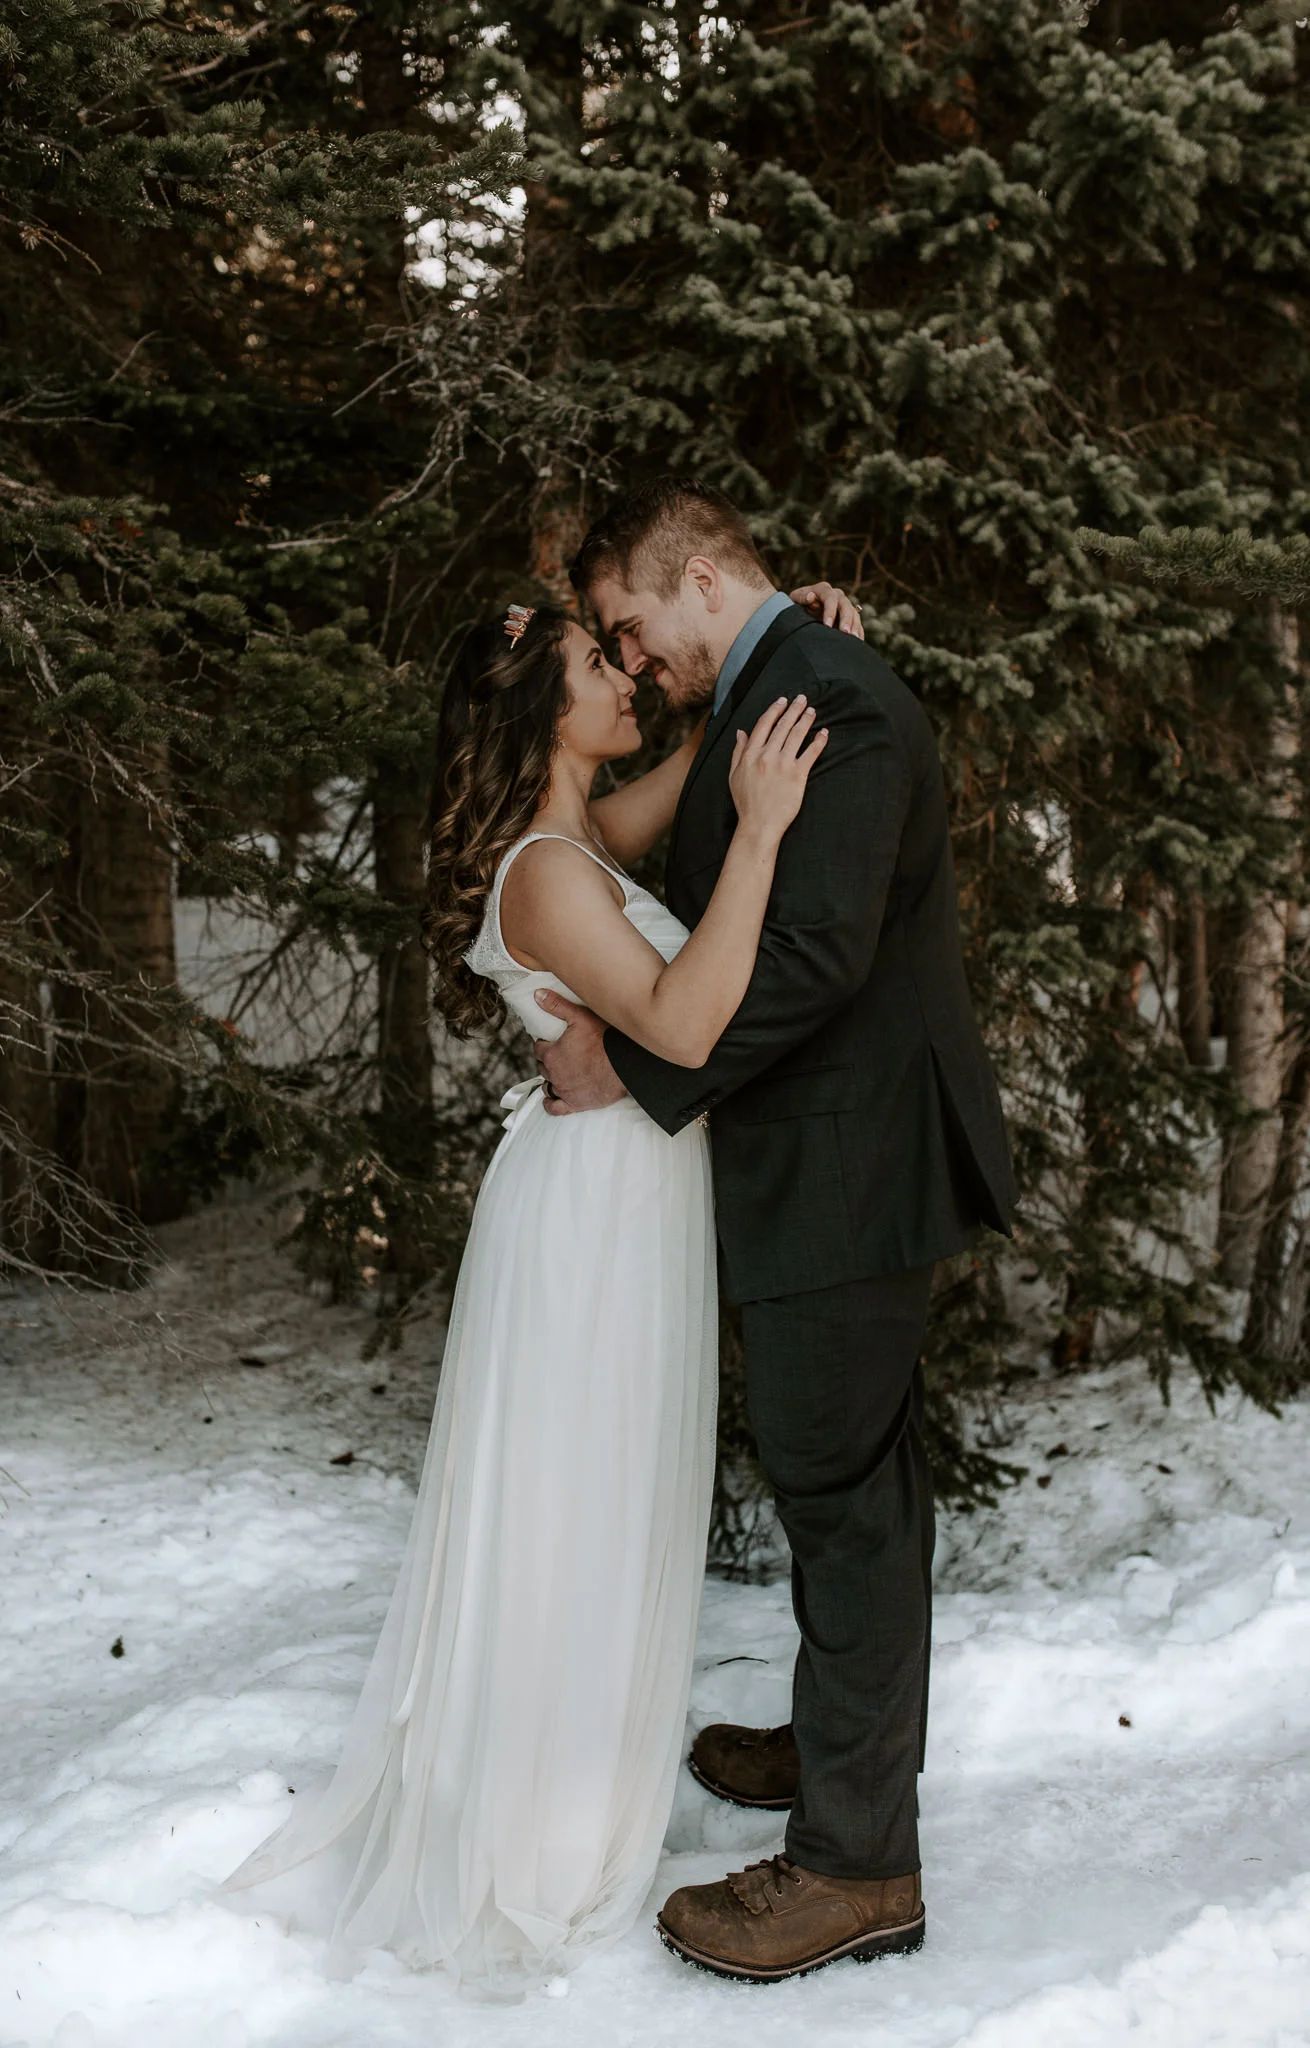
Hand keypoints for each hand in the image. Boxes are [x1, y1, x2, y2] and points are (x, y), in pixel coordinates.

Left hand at [534, 991, 628, 1113]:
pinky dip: (550, 1104)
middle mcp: (554, 1073)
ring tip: (559, 1073)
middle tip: (560, 1055)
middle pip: (543, 1067)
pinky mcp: (575, 1103)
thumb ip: (557, 1006)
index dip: (544, 1044)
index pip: (539, 1048)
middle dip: (548, 1061)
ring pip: (547, 1085)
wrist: (624, 1065)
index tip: (550, 1042)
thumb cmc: (604, 1040)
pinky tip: (551, 1100)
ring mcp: (564, 1090)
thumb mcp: (580, 1016)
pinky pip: (555, 1108)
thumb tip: (537, 995)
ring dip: (550, 1079)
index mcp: (552, 1053)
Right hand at [728, 695, 828, 846]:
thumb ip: (738, 752)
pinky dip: (818, 741)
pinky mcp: (798, 776)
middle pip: (782, 726)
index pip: (764, 724)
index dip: (775, 710)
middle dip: (794, 709)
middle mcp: (767, 756)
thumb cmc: (746, 803)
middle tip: (802, 699)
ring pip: (797, 735)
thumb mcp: (734, 775)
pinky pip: (810, 753)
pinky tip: (824, 733)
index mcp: (751, 754)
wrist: (759, 825)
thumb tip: (741, 732)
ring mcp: (783, 765)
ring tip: (812, 711)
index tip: (782, 701)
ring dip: (806, 720)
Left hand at [789, 580, 864, 638]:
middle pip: (845, 606)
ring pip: (854, 614)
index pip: (830, 599)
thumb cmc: (798, 604)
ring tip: (854, 640)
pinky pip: (857, 624)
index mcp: (824, 590)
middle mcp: (837, 595)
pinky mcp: (850, 616)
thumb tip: (810, 597)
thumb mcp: (795, 598)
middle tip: (845, 633)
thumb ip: (801, 597)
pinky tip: (858, 642)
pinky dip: (858, 632)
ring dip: (855, 627)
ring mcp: (845, 605)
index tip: (827, 625)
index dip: (830, 612)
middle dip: (846, 620)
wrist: (804, 609)